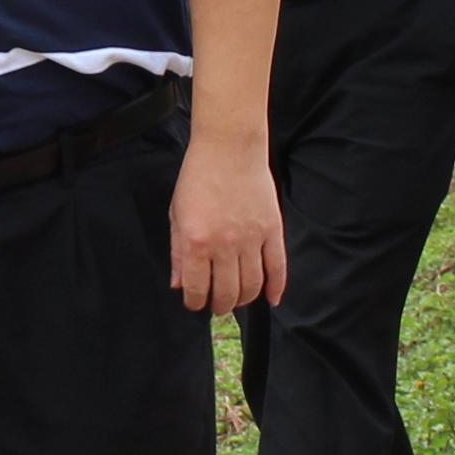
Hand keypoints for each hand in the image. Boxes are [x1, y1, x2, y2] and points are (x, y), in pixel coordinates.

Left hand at [171, 136, 285, 313]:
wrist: (229, 148)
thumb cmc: (199, 177)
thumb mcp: (177, 214)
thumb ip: (178, 253)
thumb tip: (179, 285)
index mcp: (196, 241)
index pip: (196, 289)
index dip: (195, 302)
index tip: (195, 302)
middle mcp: (224, 245)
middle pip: (227, 293)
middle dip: (220, 306)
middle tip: (217, 305)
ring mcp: (251, 239)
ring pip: (252, 286)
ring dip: (244, 299)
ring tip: (238, 299)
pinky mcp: (272, 231)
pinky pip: (277, 267)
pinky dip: (276, 287)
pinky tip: (271, 299)